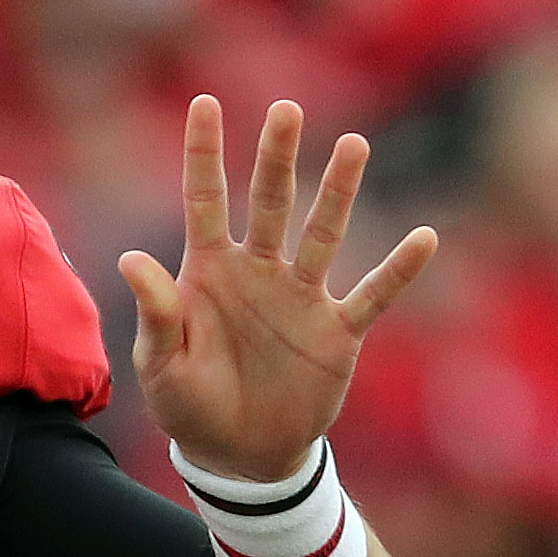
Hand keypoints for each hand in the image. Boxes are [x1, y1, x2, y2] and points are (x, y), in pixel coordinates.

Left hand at [120, 96, 435, 483]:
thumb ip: (157, 313)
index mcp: (209, 271)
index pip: (204, 200)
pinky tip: (424, 239)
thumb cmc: (190, 405)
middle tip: (284, 109)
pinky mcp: (336, 331)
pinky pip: (372, 295)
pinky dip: (398, 271)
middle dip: (275, 156)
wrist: (239, 455)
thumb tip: (133, 259)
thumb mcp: (162, 365)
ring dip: (337, 193)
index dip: (203, 153)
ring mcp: (301, 297)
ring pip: (323, 234)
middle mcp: (258, 271)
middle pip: (269, 202)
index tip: (204, 101)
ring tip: (353, 145)